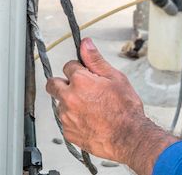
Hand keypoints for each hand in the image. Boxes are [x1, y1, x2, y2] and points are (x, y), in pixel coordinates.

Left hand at [46, 39, 178, 173]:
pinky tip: (89, 121)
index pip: (68, 66)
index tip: (86, 76)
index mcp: (80, 81)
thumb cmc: (125, 109)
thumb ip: (95, 60)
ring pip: (60, 104)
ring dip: (69, 103)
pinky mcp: (68, 132)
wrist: (129, 138)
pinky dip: (73, 120)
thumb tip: (85, 44)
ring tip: (90, 108)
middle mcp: (69, 98)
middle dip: (63, 83)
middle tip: (79, 89)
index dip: (79, 69)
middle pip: (53, 84)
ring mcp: (67, 116)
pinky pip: (65, 122)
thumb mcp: (115, 78)